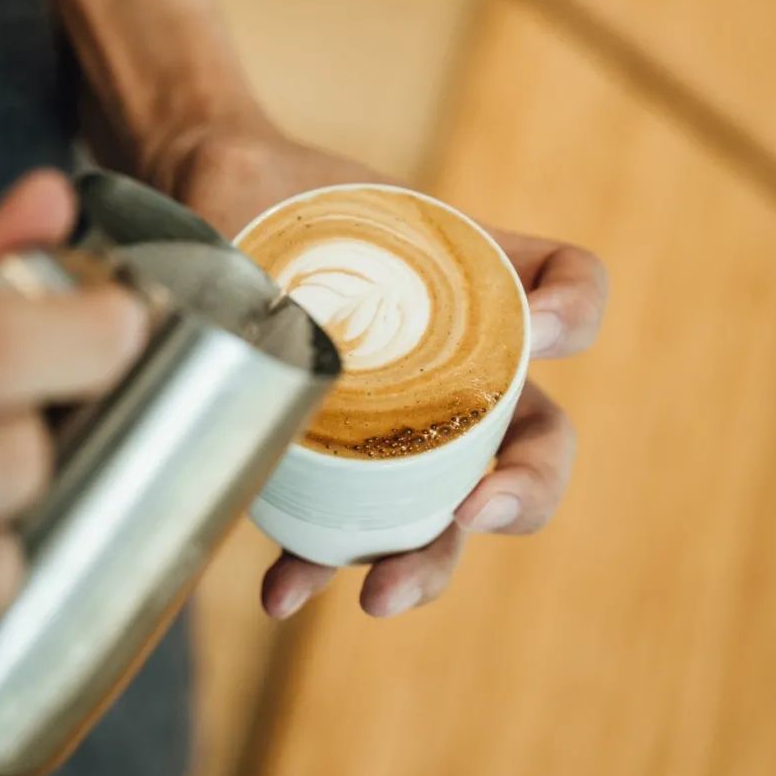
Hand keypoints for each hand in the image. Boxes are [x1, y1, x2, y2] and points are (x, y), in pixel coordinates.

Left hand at [165, 124, 607, 619]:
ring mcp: (403, 424)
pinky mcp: (334, 466)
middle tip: (476, 511)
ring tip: (381, 595)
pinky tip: (282, 592)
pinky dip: (320, 568)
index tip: (543, 331)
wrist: (200, 222)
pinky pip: (347, 533)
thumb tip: (252, 299)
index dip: (575, 310)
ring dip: (432, 562)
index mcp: (470, 280)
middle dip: (524, 490)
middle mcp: (459, 361)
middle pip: (538, 438)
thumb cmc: (260, 189)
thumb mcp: (270, 181)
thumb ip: (269, 211)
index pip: (568, 285)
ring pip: (455, 511)